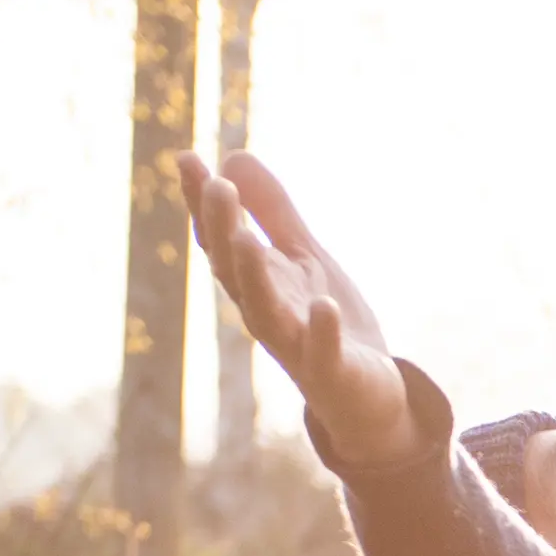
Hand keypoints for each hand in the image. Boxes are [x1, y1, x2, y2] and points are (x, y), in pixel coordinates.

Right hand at [181, 151, 413, 464]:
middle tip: (216, 186)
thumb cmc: (328, 326)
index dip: (202, 203)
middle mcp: (268, 314)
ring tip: (246, 238)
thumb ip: (273, 213)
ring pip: (264, 314)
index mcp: (259, 284)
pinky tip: (323, 306)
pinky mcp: (334, 373)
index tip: (187, 158)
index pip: (222, 240)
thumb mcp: (304, 260)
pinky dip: (321, 332)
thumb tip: (231, 157)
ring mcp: (298, 347)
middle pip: (236, 272)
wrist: (368, 399)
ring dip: (254, 277)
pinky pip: (323, 354)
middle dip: (223, 231)